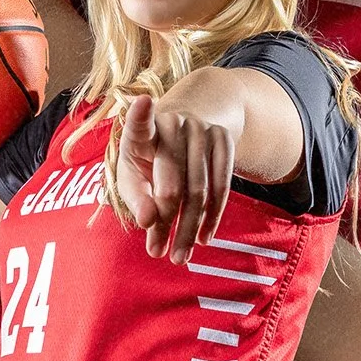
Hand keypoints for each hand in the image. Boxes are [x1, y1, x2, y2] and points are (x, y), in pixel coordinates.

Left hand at [116, 82, 241, 263]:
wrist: (193, 119)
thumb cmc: (152, 157)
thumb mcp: (136, 172)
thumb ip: (136, 198)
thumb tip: (147, 223)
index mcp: (144, 130)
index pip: (139, 124)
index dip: (140, 114)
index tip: (143, 103)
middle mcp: (174, 124)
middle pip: (171, 177)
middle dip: (164, 218)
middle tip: (157, 252)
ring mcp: (202, 130)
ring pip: (198, 189)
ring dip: (188, 227)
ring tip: (179, 257)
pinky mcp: (224, 140)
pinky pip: (221, 186)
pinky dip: (212, 216)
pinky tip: (203, 237)